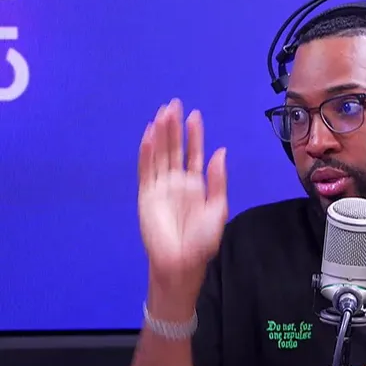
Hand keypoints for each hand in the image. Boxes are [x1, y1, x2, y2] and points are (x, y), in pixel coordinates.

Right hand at [138, 99, 227, 295]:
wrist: (182, 260)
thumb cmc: (202, 238)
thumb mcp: (218, 207)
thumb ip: (217, 179)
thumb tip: (221, 151)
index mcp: (196, 184)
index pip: (193, 153)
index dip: (194, 135)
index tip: (195, 115)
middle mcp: (177, 182)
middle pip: (174, 149)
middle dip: (175, 127)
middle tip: (175, 104)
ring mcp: (160, 187)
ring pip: (159, 155)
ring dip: (160, 134)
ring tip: (162, 113)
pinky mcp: (146, 195)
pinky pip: (145, 170)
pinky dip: (146, 153)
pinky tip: (148, 135)